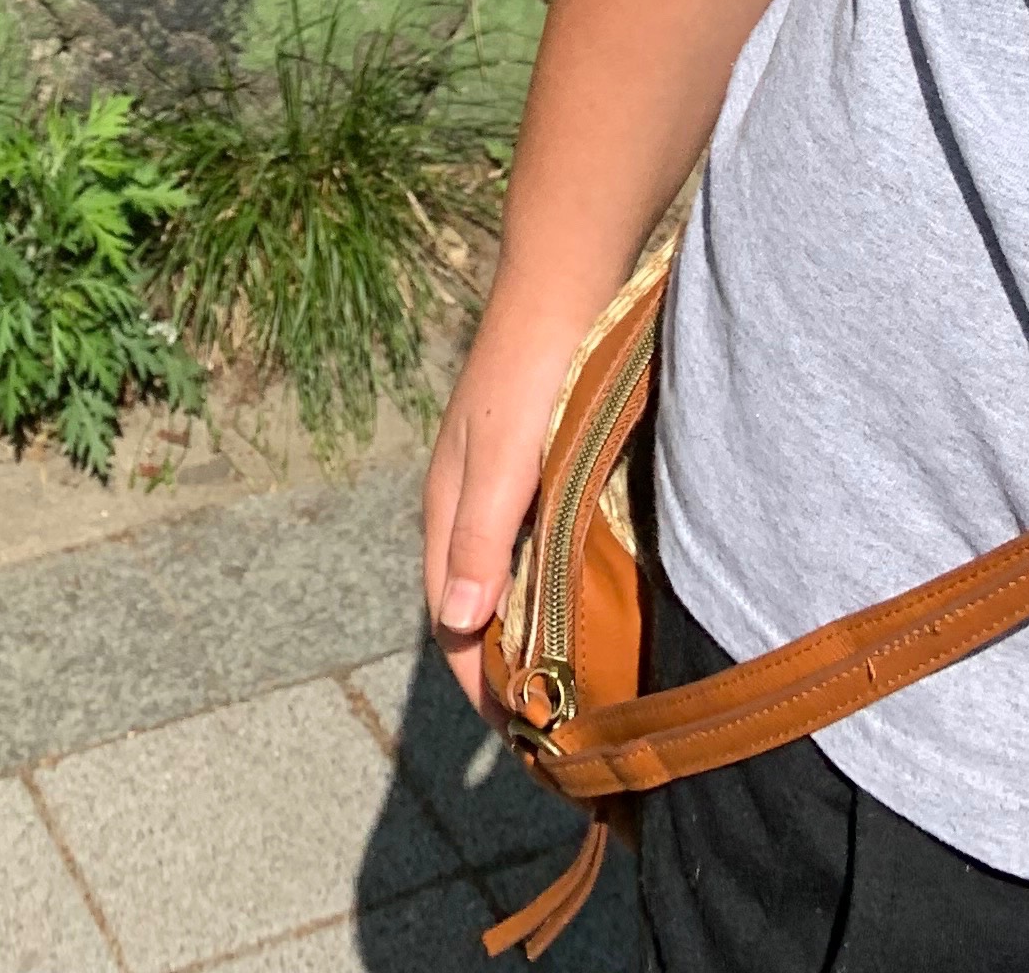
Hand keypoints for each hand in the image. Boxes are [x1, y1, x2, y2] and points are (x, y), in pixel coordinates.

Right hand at [425, 277, 588, 715]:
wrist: (562, 286)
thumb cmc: (529, 372)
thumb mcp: (501, 462)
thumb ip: (479, 541)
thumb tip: (459, 626)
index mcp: (445, 512)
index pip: (450, 624)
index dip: (480, 685)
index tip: (523, 742)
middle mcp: (464, 506)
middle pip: (473, 610)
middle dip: (502, 673)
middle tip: (555, 732)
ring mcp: (498, 487)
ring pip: (504, 582)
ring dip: (527, 637)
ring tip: (572, 686)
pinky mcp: (532, 470)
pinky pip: (531, 549)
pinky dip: (547, 592)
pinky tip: (583, 603)